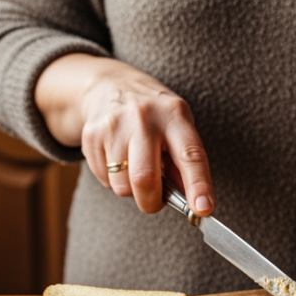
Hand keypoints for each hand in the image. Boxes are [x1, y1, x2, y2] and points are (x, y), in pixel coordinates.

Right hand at [35, 53, 214, 214]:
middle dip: (151, 202)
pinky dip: (113, 179)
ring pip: (121, 185)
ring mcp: (114, 125)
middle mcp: (144, 117)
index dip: (198, 185)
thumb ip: (184, 162)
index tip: (203, 210)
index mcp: (174, 115)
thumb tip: (193, 203)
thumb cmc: (154, 115)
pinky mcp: (92, 135)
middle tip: (155, 200)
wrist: (110, 86)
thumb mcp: (178, 126)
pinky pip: (103, 179)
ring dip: (131, 190)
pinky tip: (117, 158)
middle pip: (144, 179)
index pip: (190, 155)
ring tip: (134, 168)